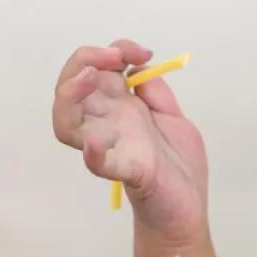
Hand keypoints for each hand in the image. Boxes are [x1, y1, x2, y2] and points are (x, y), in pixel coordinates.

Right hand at [52, 38, 208, 243]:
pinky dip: (93, 155)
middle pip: (73, 88)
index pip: (99, 70)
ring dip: (70, 97)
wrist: (188, 205)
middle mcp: (108, 123)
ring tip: (85, 79)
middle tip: (113, 56)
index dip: (116, 51)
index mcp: (121, 107)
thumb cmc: (177, 164)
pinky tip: (92, 145)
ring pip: (68, 123)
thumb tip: (139, 67)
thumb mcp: (172, 116)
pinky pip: (100, 165)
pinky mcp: (126, 171)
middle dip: (84, 62)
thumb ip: (155, 92)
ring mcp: (112, 147)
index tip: (141, 53)